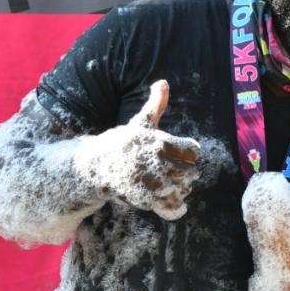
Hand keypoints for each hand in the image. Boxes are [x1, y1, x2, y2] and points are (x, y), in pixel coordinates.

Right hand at [75, 80, 200, 219]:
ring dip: (181, 188)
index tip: (178, 153)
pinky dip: (178, 208)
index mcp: (159, 142)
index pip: (194, 150)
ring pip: (184, 189)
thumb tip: (162, 82)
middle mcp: (157, 162)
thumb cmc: (122, 143)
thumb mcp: (140, 123)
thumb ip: (156, 105)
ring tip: (168, 183)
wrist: (95, 167)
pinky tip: (175, 203)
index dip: (189, 152)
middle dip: (186, 172)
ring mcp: (151, 183)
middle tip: (172, 170)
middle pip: (192, 171)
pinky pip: (173, 208)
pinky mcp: (145, 200)